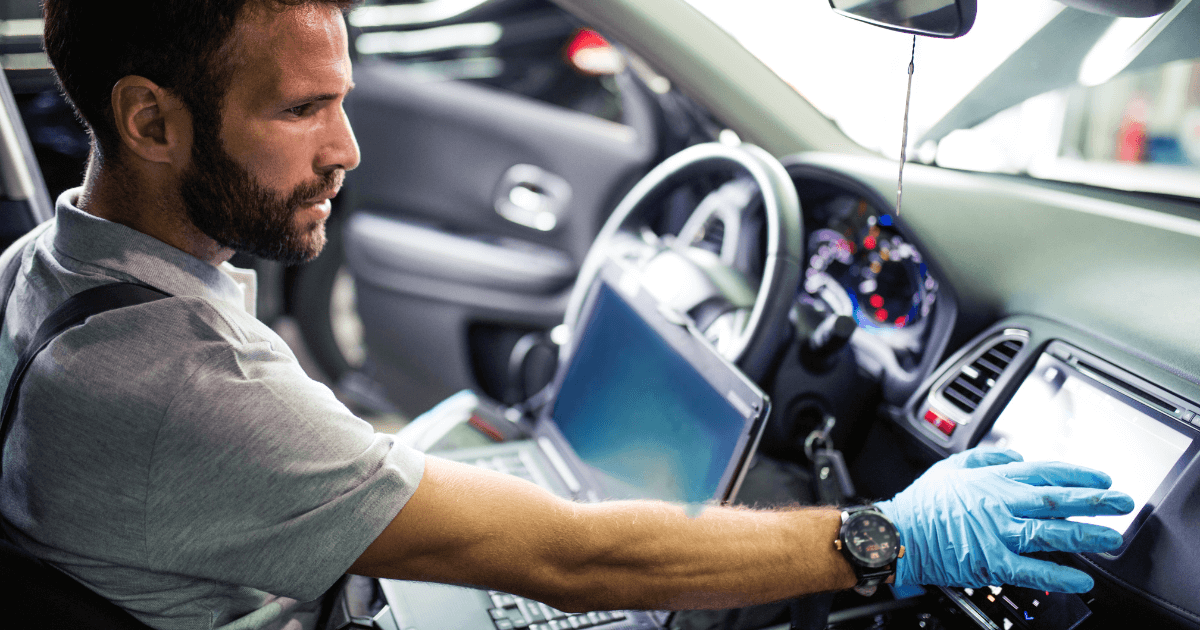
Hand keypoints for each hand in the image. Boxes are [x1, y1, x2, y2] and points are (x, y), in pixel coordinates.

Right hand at [876, 448, 1133, 592]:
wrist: (899, 533)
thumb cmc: (922, 503)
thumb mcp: (951, 466)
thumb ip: (986, 458)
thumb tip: (1016, 456)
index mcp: (992, 480)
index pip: (1045, 472)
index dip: (1077, 474)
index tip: (1101, 478)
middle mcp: (999, 503)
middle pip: (1055, 500)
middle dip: (1094, 501)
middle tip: (1121, 503)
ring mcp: (997, 533)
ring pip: (1049, 532)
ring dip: (1084, 535)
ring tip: (1111, 538)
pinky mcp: (990, 561)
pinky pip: (1031, 569)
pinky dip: (1057, 575)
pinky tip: (1079, 579)